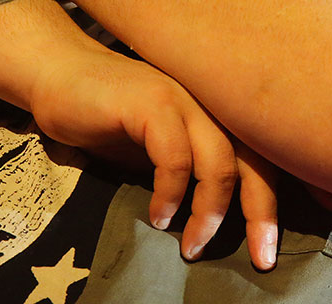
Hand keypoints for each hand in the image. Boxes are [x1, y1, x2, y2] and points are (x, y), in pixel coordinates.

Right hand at [26, 15, 279, 268]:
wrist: (59, 74)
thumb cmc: (111, 115)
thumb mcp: (162, 146)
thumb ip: (192, 169)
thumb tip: (218, 218)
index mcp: (220, 110)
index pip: (264, 156)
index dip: (272, 203)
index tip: (269, 249)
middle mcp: (211, 100)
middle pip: (255, 160)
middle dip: (261, 213)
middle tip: (261, 258)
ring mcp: (184, 98)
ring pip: (219, 161)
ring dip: (209, 212)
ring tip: (193, 245)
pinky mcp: (151, 102)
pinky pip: (174, 156)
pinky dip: (171, 193)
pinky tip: (158, 216)